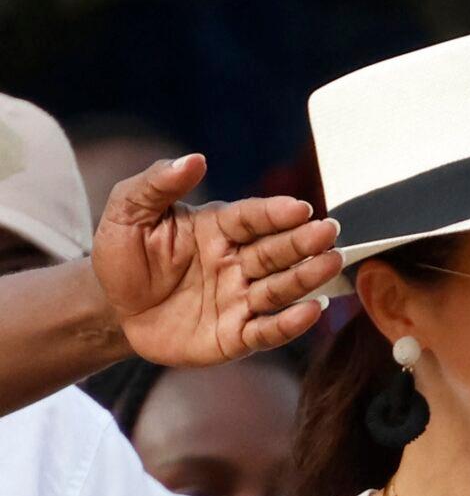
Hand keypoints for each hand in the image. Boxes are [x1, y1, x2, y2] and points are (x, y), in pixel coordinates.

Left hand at [92, 156, 340, 365]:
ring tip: (331, 262)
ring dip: (307, 276)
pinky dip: (290, 323)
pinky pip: (267, 330)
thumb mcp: (127, 213)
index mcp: (217, 229)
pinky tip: (312, 311)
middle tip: (328, 231)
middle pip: (276, 250)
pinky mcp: (236, 336)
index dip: (275, 214)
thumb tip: (194, 159)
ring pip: (280, 287)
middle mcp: (237, 262)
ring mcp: (240, 300)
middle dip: (303, 241)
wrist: (112, 309)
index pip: (251, 218)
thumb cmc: (124, 256)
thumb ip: (157, 183)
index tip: (300, 208)